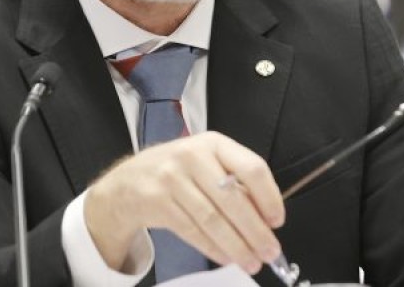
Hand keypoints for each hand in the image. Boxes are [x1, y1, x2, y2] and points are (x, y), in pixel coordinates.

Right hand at [84, 131, 284, 274]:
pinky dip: (213, 248)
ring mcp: (171, 178)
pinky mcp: (157, 201)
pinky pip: (192, 231)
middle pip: (232, 200)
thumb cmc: (177, 172)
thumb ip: (234, 182)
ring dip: (236, 246)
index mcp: (213, 143)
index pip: (251, 167)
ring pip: (212, 220)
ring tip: (252, 261)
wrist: (127, 182)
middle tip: (270, 252)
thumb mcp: (206, 163)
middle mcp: (192, 155)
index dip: (269, 197)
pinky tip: (227, 257)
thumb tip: (266, 219)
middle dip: (255, 231)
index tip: (277, 221)